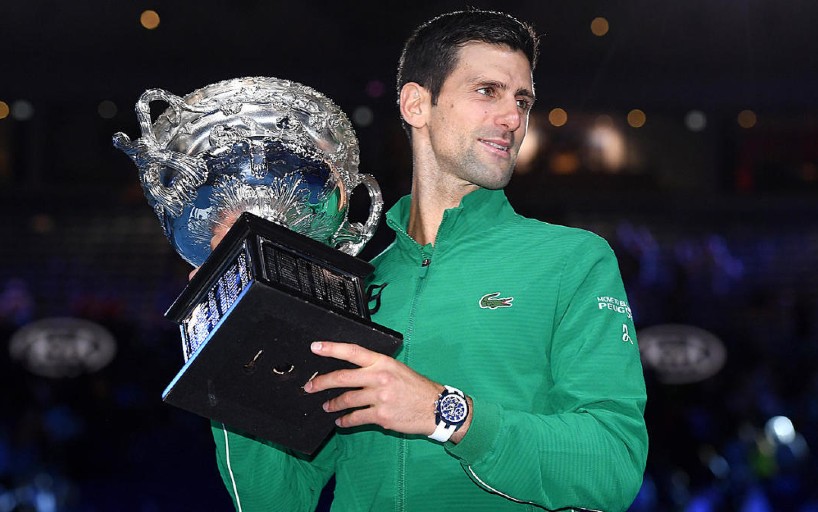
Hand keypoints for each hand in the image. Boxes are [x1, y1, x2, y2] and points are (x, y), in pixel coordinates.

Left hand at [303, 341, 442, 435]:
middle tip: (310, 386)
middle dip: (321, 382)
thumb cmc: (417, 387)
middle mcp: (379, 377)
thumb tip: (352, 371)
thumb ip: (375, 368)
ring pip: (346, 400)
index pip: (353, 351)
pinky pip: (356, 418)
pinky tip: (341, 422)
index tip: (315, 347)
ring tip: (327, 406)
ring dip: (333, 404)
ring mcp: (379, 397)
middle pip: (342, 378)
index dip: (332, 348)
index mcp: (383, 362)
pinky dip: (345, 421)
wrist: (436, 407)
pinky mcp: (380, 416)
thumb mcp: (397, 369)